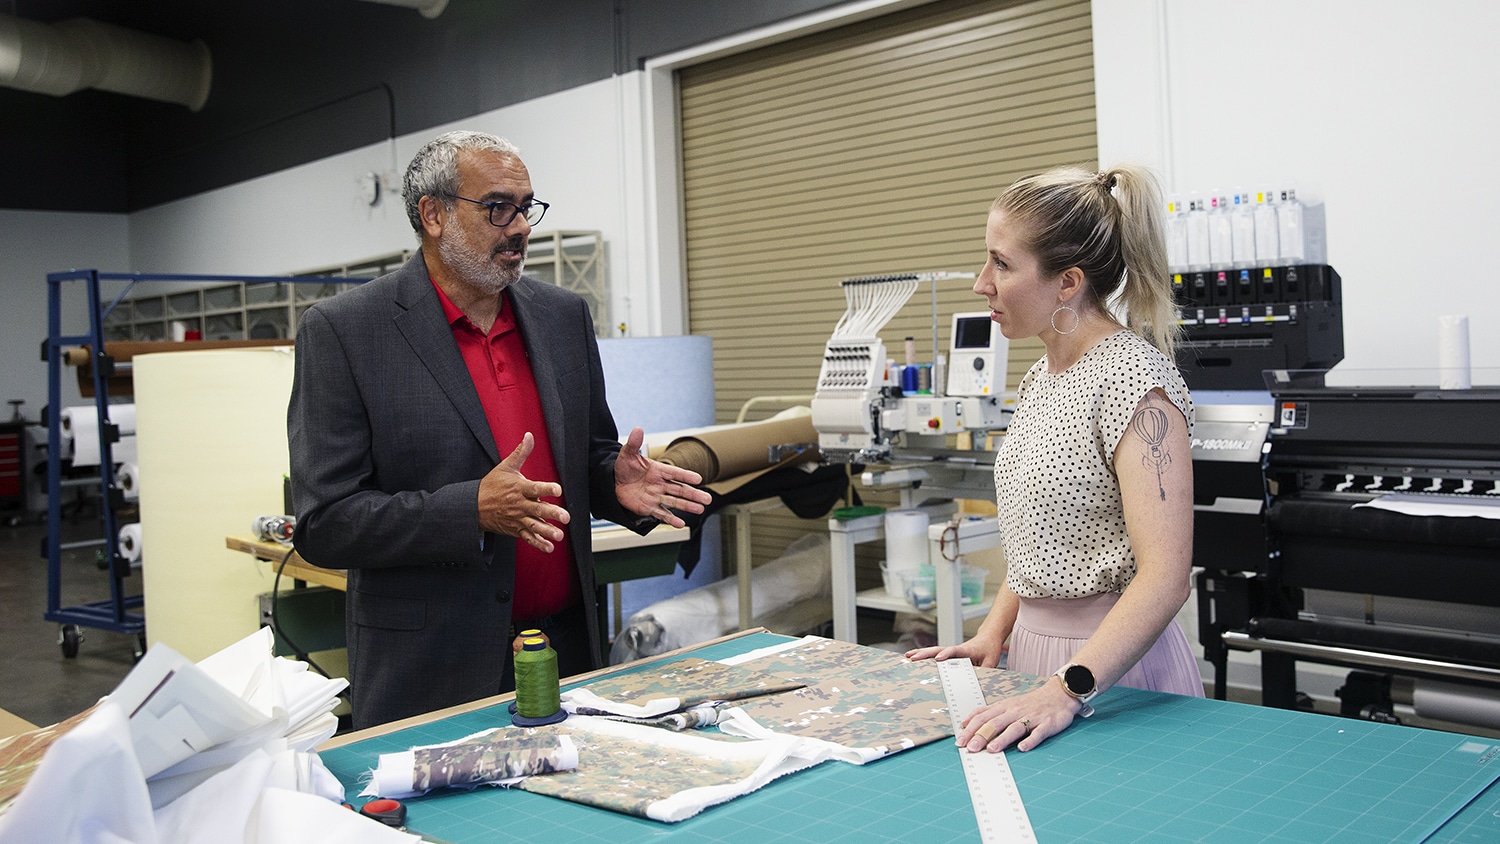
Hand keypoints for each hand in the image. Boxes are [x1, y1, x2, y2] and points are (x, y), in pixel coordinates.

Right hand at [479, 432, 570, 552]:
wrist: (473, 506)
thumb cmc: (492, 485)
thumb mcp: (506, 467)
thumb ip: (521, 452)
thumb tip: (529, 435)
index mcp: (518, 488)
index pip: (534, 487)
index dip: (547, 488)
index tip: (558, 489)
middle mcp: (519, 504)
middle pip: (537, 509)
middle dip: (552, 513)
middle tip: (565, 516)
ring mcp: (517, 518)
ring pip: (534, 525)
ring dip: (547, 531)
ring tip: (559, 535)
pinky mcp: (515, 529)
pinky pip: (527, 537)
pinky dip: (538, 543)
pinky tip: (549, 547)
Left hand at [614, 427, 711, 527]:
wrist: (614, 483)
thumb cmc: (624, 468)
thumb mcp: (627, 454)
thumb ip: (634, 444)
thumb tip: (637, 429)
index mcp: (658, 470)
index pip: (674, 473)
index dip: (685, 476)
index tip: (698, 479)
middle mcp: (660, 484)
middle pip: (680, 489)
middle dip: (694, 494)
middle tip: (707, 498)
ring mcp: (656, 496)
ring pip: (674, 502)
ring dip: (687, 506)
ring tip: (700, 509)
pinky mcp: (649, 508)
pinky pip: (661, 514)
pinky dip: (670, 519)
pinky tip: (680, 524)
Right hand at [905, 637, 1003, 668]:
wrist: (988, 637)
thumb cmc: (989, 649)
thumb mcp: (991, 661)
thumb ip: (985, 671)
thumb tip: (978, 683)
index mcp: (966, 650)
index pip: (954, 651)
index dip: (946, 654)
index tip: (938, 659)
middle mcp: (956, 649)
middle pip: (938, 650)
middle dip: (925, 654)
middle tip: (913, 658)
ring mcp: (951, 651)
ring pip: (934, 651)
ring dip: (921, 653)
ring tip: (908, 656)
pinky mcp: (949, 655)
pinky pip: (935, 654)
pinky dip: (924, 655)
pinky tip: (914, 658)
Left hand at [955, 676, 1081, 753]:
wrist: (1059, 694)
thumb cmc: (1030, 703)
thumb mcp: (1006, 704)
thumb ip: (986, 712)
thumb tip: (965, 723)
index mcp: (1004, 707)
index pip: (983, 717)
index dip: (971, 729)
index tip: (960, 741)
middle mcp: (1015, 711)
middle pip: (996, 723)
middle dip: (982, 735)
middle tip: (970, 748)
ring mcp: (1032, 717)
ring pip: (1015, 728)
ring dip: (1003, 739)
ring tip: (992, 749)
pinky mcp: (1047, 724)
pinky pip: (1038, 733)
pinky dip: (1030, 741)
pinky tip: (1023, 748)